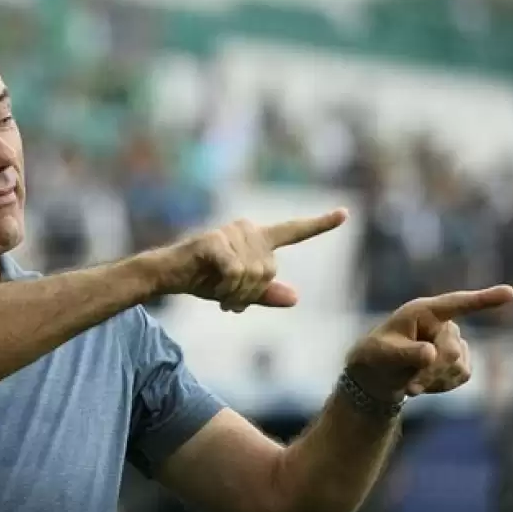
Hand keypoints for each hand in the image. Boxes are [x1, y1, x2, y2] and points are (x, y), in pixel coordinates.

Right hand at [154, 208, 347, 311]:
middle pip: (269, 273)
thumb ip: (265, 294)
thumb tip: (296, 298)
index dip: (319, 224)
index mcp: (256, 239)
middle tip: (228, 298)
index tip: (345, 213)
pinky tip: (215, 291)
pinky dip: (228, 291)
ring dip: (236, 295)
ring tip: (218, 292)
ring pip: (253, 276)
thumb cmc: (203, 279)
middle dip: (249, 294)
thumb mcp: (238, 292)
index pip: (293, 232)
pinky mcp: (215, 241)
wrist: (167, 275)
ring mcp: (231, 233)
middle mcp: (247, 229)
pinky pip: (236, 275)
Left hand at [345, 286, 512, 401]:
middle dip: (430, 372)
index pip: (456, 303)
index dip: (483, 299)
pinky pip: (461, 377)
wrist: (378, 375)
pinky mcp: (461, 361)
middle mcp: (443, 323)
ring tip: (411, 382)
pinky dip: (441, 385)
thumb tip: (431, 354)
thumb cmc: (375, 356)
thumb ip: (406, 354)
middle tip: (410, 388)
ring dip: (434, 380)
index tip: (510, 292)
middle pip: (451, 350)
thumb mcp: (382, 354)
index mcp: (422, 311)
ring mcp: (455, 341)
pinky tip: (425, 382)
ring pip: (458, 367)